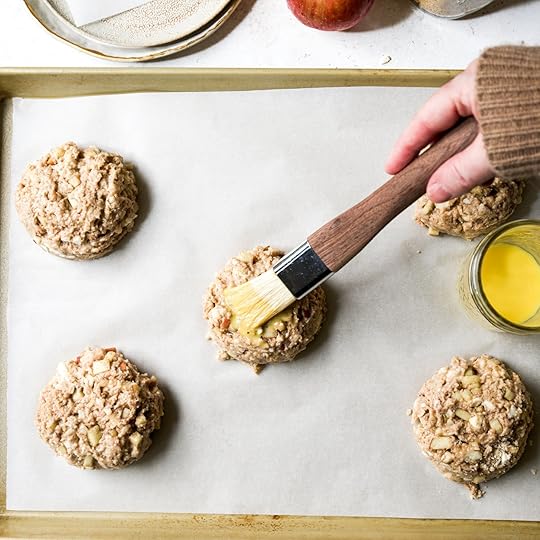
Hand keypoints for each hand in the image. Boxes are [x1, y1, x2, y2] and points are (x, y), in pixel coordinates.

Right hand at [385, 60, 494, 202]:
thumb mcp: (496, 150)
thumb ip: (463, 172)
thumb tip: (435, 191)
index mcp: (471, 82)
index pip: (425, 120)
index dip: (406, 148)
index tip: (393, 168)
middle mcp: (482, 81)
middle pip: (443, 123)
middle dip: (432, 153)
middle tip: (420, 176)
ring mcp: (500, 88)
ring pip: (464, 126)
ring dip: (459, 153)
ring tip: (456, 175)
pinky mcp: (515, 99)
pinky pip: (486, 125)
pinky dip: (478, 147)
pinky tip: (484, 163)